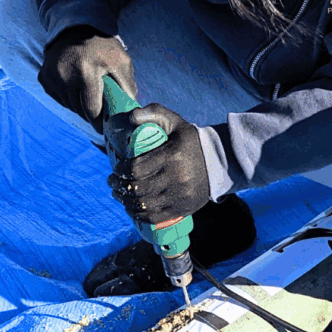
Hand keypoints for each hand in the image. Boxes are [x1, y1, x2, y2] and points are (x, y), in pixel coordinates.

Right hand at [38, 25, 136, 132]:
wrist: (77, 28)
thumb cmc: (103, 47)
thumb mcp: (121, 61)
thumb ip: (128, 87)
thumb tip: (132, 112)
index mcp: (85, 72)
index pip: (90, 110)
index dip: (99, 121)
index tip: (105, 126)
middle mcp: (64, 75)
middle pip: (79, 110)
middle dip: (90, 114)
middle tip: (100, 111)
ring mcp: (51, 76)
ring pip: (68, 105)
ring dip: (79, 105)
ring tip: (89, 94)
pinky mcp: (43, 77)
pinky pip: (58, 97)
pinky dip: (68, 97)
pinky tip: (76, 86)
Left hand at [108, 104, 210, 224]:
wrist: (220, 163)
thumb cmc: (191, 141)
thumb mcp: (175, 122)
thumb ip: (153, 113)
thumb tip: (130, 117)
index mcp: (172, 157)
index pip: (136, 169)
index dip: (120, 171)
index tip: (115, 168)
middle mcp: (177, 179)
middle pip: (138, 189)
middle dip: (119, 186)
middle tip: (112, 182)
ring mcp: (180, 196)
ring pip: (144, 205)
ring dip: (125, 201)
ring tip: (118, 194)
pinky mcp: (183, 209)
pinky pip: (155, 218)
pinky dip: (139, 215)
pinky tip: (131, 209)